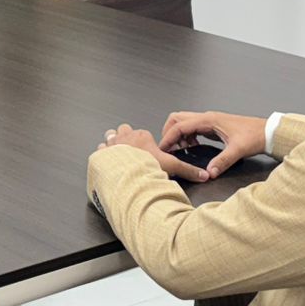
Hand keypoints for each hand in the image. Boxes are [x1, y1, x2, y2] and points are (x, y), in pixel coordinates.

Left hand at [97, 122, 212, 182]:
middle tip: (131, 149)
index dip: (145, 143)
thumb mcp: (171, 167)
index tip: (147, 153)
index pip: (143, 134)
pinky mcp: (102, 152)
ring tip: (117, 153)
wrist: (127, 174)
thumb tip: (204, 175)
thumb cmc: (148, 167)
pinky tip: (106, 160)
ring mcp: (112, 143)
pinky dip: (103, 154)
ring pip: (110, 136)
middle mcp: (126, 136)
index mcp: (142, 136)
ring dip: (113, 143)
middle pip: (125, 130)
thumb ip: (187, 170)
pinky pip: (100, 149)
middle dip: (127, 137)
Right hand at [158, 111, 267, 178]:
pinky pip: (193, 127)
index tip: (162, 149)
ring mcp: (209, 120)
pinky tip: (194, 147)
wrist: (267, 131)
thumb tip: (209, 173)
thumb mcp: (238, 150)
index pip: (180, 125)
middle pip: (177, 118)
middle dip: (169, 132)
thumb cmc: (254, 137)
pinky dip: (188, 136)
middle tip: (170, 148)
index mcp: (208, 120)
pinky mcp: (213, 125)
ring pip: (184, 122)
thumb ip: (222, 162)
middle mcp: (207, 117)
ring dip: (178, 134)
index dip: (168, 137)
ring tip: (182, 149)